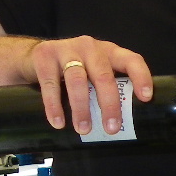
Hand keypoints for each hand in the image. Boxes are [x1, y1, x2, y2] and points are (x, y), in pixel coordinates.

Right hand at [24, 36, 151, 134]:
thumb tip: (120, 124)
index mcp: (108, 52)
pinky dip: (54, 106)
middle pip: (103, 75)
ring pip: (77, 80)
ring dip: (82, 108)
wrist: (29, 55)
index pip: (131, 60)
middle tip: (111, 128)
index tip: (146, 98)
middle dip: (109, 104)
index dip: (141, 77)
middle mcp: (90, 47)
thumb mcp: (92, 71)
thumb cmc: (69, 69)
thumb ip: (105, 87)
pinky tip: (58, 122)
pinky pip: (50, 84)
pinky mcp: (44, 57)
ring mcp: (66, 50)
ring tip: (84, 129)